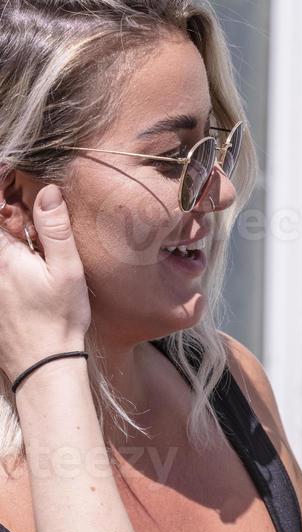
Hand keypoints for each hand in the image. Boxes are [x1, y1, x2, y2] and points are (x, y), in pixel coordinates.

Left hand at [0, 184, 91, 385]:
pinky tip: (24, 244)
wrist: (42, 365)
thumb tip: (48, 192)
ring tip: (23, 214)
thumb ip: (55, 230)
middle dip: (3, 198)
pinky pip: (0, 257)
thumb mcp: (66, 273)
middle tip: (19, 185)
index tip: (9, 166)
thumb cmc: (58, 322)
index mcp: (1, 254)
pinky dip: (8, 242)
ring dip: (7, 222)